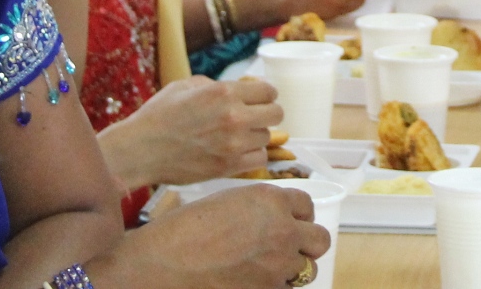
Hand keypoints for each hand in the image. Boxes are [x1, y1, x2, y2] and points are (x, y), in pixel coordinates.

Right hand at [99, 76, 281, 188]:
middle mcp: (234, 116)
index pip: (269, 91)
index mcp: (224, 92)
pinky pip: (259, 159)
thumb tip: (237, 90)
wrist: (140, 150)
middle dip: (266, 113)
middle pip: (276, 113)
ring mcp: (233, 144)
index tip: (258, 99)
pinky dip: (252, 155)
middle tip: (253, 117)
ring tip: (237, 136)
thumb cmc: (159, 116)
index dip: (264, 94)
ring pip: (267, 137)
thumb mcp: (186, 86)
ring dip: (256, 135)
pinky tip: (237, 151)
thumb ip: (216, 85)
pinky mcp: (228, 166)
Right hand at [122, 182, 329, 288]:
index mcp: (271, 200)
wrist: (161, 264)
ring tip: (267, 267)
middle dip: (306, 243)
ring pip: (307, 270)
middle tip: (286, 247)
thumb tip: (273, 218)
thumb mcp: (226, 202)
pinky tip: (253, 281)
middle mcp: (282, 231)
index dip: (297, 215)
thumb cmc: (182, 230)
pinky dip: (274, 286)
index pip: (307, 207)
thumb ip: (259, 208)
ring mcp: (277, 266)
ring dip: (292, 268)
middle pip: (320, 240)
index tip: (289, 222)